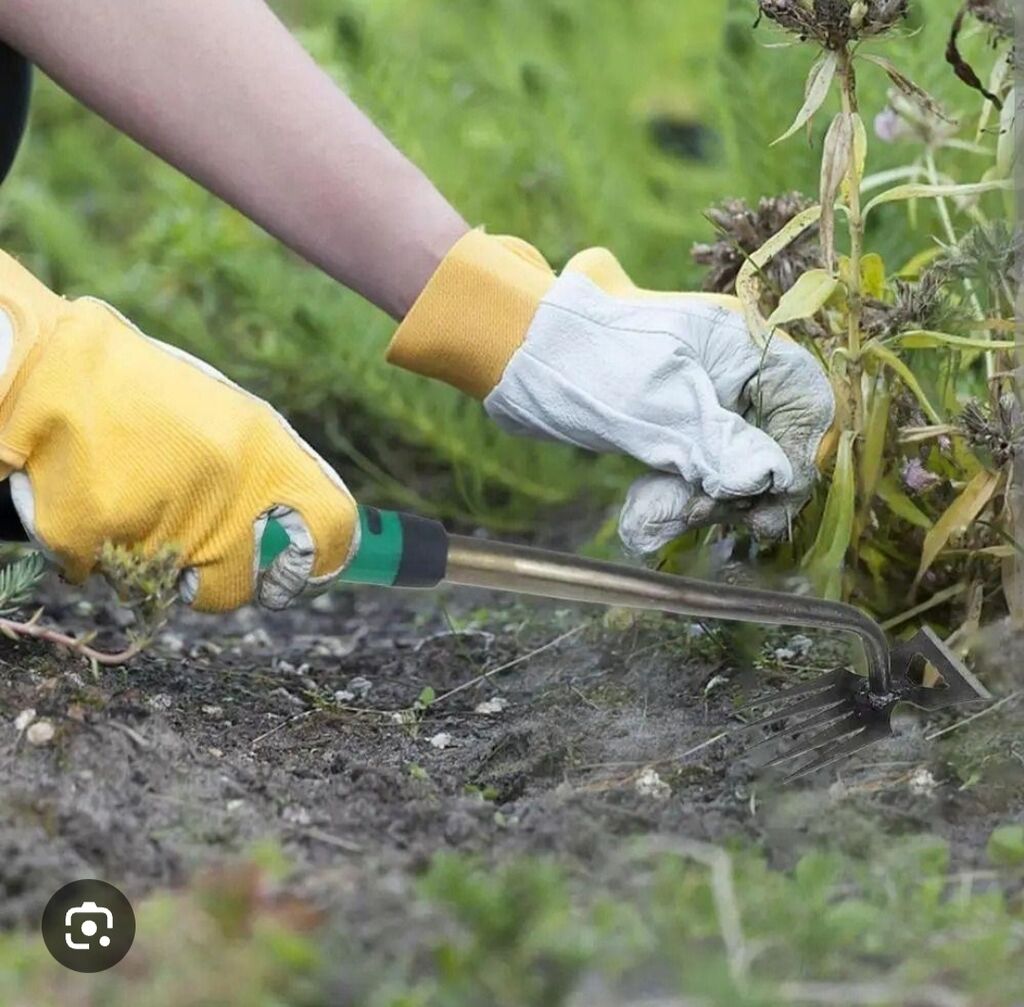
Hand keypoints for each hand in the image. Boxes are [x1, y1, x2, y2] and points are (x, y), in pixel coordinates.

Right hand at [0, 251, 357, 611]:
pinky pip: (109, 575)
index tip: (305, 568)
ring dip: (156, 562)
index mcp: (266, 457)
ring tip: (136, 505)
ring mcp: (162, 525)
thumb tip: (307, 533)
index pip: (332, 530)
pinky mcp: (101, 542)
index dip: (322, 557)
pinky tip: (97, 503)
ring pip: (170, 584)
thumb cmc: (148, 393)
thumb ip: (271, 476)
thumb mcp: (233, 420)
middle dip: (222, 577)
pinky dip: (101, 551)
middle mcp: (225, 497)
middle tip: (198, 544)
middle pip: (242, 585)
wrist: (53, 370)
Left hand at [388, 231, 834, 553]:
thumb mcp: (662, 405)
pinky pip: (694, 471)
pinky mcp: (672, 427)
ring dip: (705, 500)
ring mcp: (701, 398)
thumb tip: (771, 482)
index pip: (805, 401)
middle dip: (745, 487)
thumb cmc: (591, 362)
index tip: (773, 496)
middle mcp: (731, 369)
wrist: (521, 350)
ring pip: (731, 464)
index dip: (798, 453)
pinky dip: (676, 497)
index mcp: (746, 343)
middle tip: (719, 520)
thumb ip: (720, 445)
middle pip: (771, 440)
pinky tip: (647, 517)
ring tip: (667, 516)